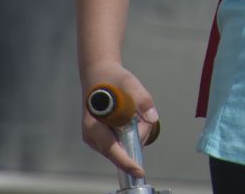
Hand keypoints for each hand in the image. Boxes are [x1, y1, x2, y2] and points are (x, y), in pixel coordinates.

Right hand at [80, 63, 158, 180]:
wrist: (99, 74)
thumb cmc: (112, 79)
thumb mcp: (129, 83)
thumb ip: (142, 99)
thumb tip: (152, 118)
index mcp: (94, 125)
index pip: (112, 149)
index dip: (126, 161)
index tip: (139, 170)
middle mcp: (92, 137)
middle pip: (121, 149)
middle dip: (137, 137)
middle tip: (141, 115)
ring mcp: (95, 139)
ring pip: (122, 147)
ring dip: (134, 133)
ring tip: (133, 111)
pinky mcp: (101, 139)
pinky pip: (120, 142)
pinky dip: (130, 133)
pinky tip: (129, 117)